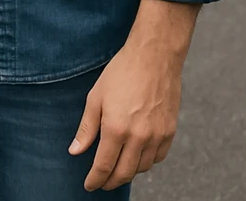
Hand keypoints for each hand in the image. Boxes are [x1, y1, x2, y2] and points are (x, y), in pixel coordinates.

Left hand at [69, 35, 183, 190]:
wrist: (153, 58)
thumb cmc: (120, 73)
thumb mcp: (95, 97)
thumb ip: (86, 128)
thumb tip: (75, 151)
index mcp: (116, 128)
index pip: (104, 165)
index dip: (95, 179)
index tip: (89, 186)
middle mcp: (138, 137)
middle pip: (124, 173)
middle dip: (111, 181)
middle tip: (102, 183)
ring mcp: (157, 136)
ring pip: (142, 168)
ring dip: (128, 172)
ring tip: (117, 168)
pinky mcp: (170, 132)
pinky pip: (158, 158)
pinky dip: (146, 162)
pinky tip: (137, 157)